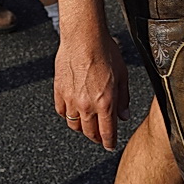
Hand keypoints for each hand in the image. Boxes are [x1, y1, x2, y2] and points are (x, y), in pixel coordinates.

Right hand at [55, 30, 129, 150]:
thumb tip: (123, 115)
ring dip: (81, 127)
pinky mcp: (59, 90)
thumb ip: (123, 99)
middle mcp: (86, 105)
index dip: (109, 142)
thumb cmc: (105, 51)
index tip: (110, 145)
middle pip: (89, 132)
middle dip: (96, 137)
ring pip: (74, 124)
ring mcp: (70, 99)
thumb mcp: (122, 75)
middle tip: (100, 137)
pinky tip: (72, 111)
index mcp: (105, 103)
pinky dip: (67, 114)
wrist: (83, 37)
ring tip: (87, 124)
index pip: (107, 133)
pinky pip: (61, 111)